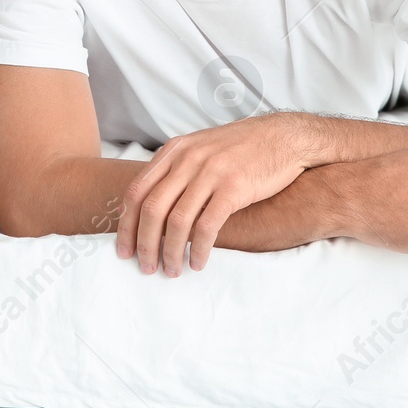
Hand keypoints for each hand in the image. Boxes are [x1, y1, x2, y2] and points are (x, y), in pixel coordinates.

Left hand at [116, 113, 310, 276]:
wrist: (283, 137)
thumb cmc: (241, 148)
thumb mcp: (200, 148)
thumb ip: (175, 170)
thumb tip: (151, 205)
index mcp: (174, 151)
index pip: (135, 191)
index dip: (126, 225)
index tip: (124, 250)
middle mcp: (187, 159)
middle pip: (151, 209)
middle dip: (144, 244)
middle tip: (146, 267)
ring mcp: (210, 172)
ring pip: (177, 221)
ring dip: (170, 252)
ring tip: (172, 270)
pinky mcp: (234, 187)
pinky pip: (207, 226)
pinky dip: (198, 250)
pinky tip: (197, 262)